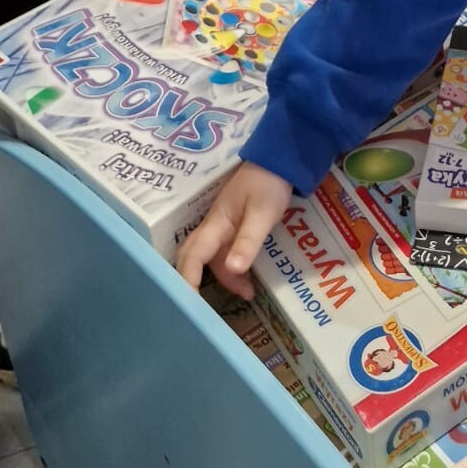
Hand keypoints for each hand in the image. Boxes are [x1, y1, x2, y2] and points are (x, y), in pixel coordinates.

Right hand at [176, 161, 291, 295]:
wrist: (279, 158)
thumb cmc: (269, 183)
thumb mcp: (262, 214)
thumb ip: (248, 241)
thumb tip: (233, 270)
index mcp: (216, 223)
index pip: (193, 254)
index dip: (187, 279)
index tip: (190, 303)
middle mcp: (214, 226)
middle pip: (193, 257)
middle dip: (194, 282)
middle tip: (205, 309)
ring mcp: (223, 225)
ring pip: (211, 257)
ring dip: (223, 278)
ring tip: (246, 294)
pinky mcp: (233, 225)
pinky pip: (224, 252)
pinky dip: (232, 269)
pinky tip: (248, 279)